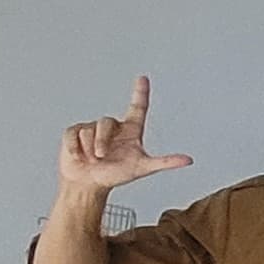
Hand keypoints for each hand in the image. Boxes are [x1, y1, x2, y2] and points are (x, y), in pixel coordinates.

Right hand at [57, 76, 192, 192]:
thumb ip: (165, 162)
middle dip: (102, 142)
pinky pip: (73, 134)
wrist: (89, 184)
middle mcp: (113, 126)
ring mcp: (92, 128)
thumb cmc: (116, 175)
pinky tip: (78, 156)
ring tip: (92, 159)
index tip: (143, 78)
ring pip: (88, 130)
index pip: (137, 107)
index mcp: (130, 130)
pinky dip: (74, 148)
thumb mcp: (142, 168)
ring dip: (89, 149)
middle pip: (106, 123)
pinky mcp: (74, 132)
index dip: (140, 92)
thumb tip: (189, 160)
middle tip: (101, 157)